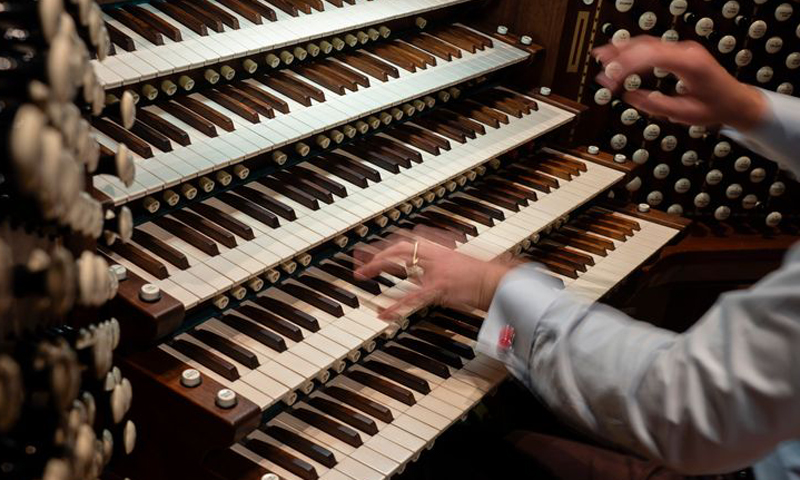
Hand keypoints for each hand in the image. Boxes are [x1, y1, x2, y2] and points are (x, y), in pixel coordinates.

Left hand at [354, 227, 517, 319]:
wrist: (495, 282)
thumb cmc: (477, 276)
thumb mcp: (453, 262)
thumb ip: (434, 262)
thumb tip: (417, 266)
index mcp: (437, 248)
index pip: (405, 242)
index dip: (386, 247)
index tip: (370, 252)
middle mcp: (434, 255)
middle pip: (398, 249)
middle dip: (377, 255)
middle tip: (360, 264)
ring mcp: (435, 271)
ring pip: (401, 267)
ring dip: (378, 270)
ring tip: (361, 275)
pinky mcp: (438, 288)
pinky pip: (412, 297)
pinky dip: (396, 306)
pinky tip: (384, 313)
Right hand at [593, 36, 767, 130]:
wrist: (736, 100)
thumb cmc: (716, 107)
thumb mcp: (684, 113)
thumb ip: (655, 105)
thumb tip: (630, 97)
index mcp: (689, 64)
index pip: (650, 56)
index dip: (627, 65)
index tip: (611, 78)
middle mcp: (686, 51)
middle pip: (646, 44)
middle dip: (620, 53)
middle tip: (599, 60)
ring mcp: (683, 50)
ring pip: (648, 42)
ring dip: (624, 48)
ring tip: (602, 54)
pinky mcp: (680, 53)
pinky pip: (653, 47)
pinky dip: (634, 50)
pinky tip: (620, 53)